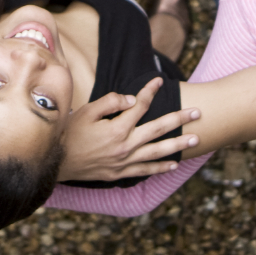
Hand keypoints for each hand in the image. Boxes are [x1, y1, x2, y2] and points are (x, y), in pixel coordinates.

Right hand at [55, 77, 200, 182]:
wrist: (57, 163)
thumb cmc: (70, 133)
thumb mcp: (87, 111)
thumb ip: (110, 102)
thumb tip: (132, 99)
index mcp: (117, 128)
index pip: (141, 105)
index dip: (151, 91)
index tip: (159, 80)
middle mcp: (125, 145)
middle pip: (158, 129)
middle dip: (179, 119)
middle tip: (198, 113)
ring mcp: (125, 162)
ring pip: (158, 152)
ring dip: (178, 145)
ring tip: (196, 140)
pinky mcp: (121, 173)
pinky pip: (146, 170)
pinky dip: (161, 168)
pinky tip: (174, 164)